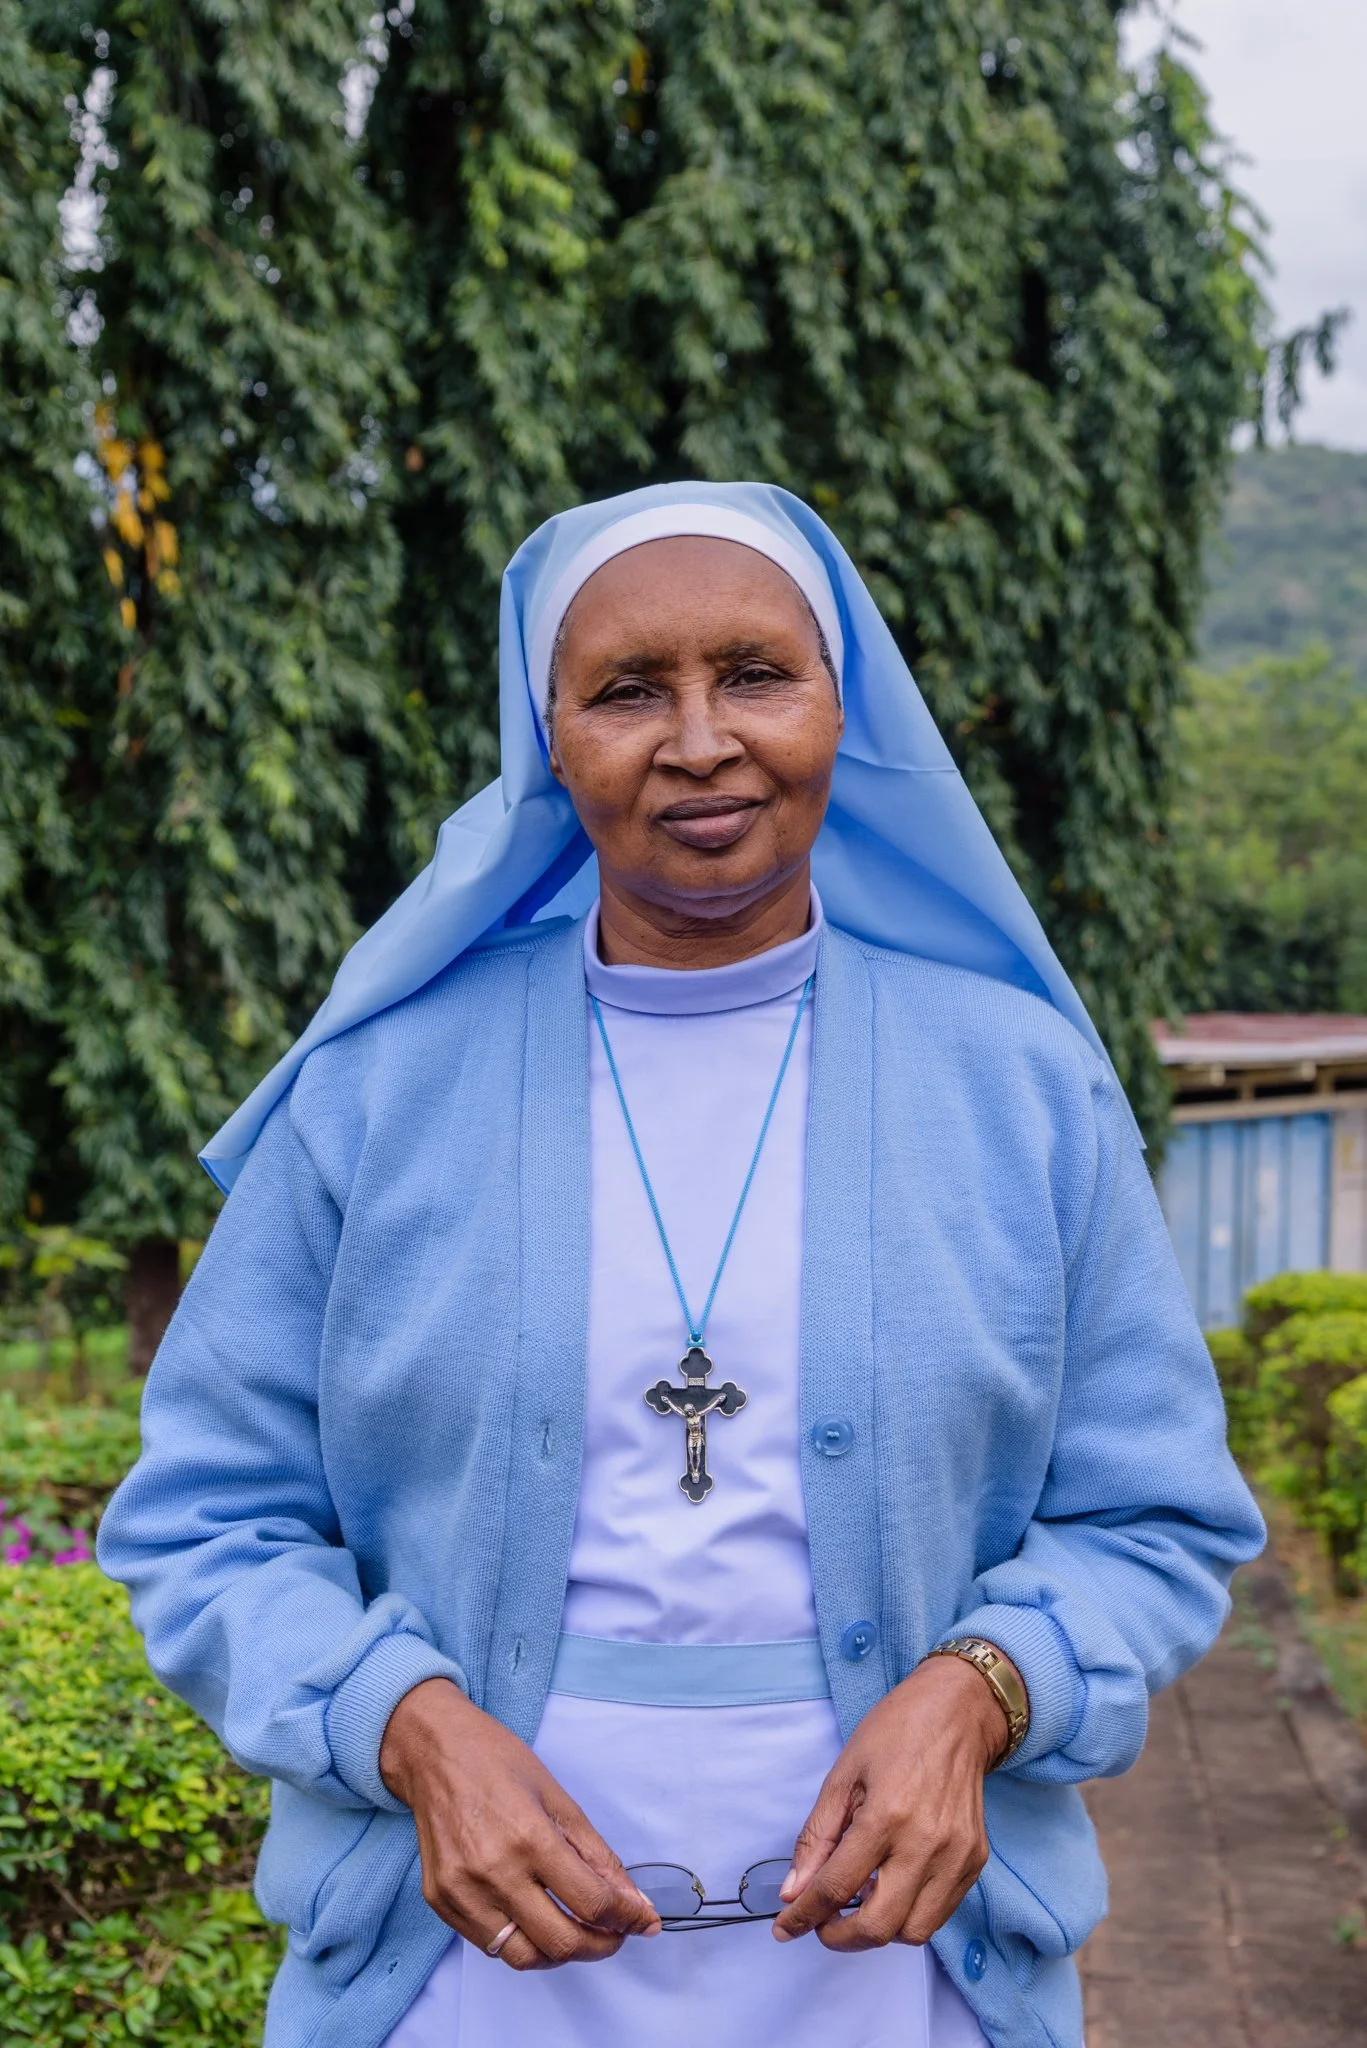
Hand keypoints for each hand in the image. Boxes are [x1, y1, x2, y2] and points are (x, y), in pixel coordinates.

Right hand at [379, 1678, 660, 1969]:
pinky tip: (533, 1917)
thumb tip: (631, 1900)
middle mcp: (493, 1872)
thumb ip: (596, 1855)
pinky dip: (521, 1941)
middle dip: (600, 1946)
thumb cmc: (496, 1762)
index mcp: (530, 1837)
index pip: (590, 1903)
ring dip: (559, 1953)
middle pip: (560, 1942)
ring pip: (523, 1958)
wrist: (432, 1752)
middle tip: (615, 1932)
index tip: (642, 1921)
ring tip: (575, 1930)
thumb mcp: (558, 1798)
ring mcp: (462, 1892)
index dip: (627, 1919)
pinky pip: (489, 1945)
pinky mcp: (440, 1902)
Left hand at [773, 1652, 1010, 1950]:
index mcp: (887, 1815)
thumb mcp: (843, 1774)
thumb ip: (816, 1838)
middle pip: (879, 1926)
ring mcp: (957, 1856)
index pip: (837, 1887)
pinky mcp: (975, 1861)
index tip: (784, 1928)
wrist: (957, 1712)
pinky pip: (940, 1913)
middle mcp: (927, 1843)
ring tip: (860, 1900)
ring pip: (914, 1932)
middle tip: (822, 1922)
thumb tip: (792, 1892)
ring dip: (879, 1930)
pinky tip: (891, 1887)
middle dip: (841, 1937)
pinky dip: (910, 1914)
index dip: (803, 1916)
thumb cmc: (895, 1732)